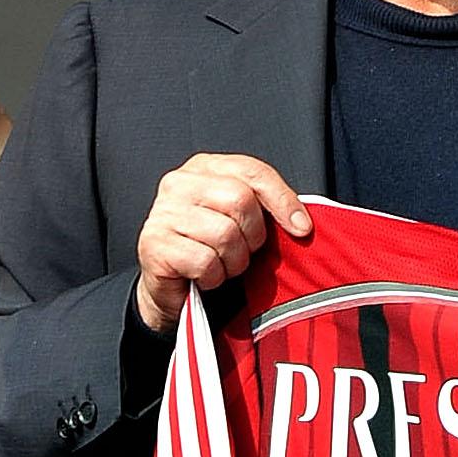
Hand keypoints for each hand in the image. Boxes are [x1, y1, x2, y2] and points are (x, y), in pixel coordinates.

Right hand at [134, 154, 311, 336]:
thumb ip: (264, 209)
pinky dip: (214, 278)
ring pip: (225, 234)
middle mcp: (180, 183)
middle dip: (253, 236)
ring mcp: (163, 212)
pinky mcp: (155, 244)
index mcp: (204, 168)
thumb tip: (301, 223)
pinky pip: (206, 262)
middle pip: (240, 200)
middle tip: (243, 251)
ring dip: (233, 262)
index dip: (282, 200)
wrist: (171, 288)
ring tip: (222, 265)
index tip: (302, 228)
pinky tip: (204, 277)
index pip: (252, 171)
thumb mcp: (240, 222)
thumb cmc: (210, 251)